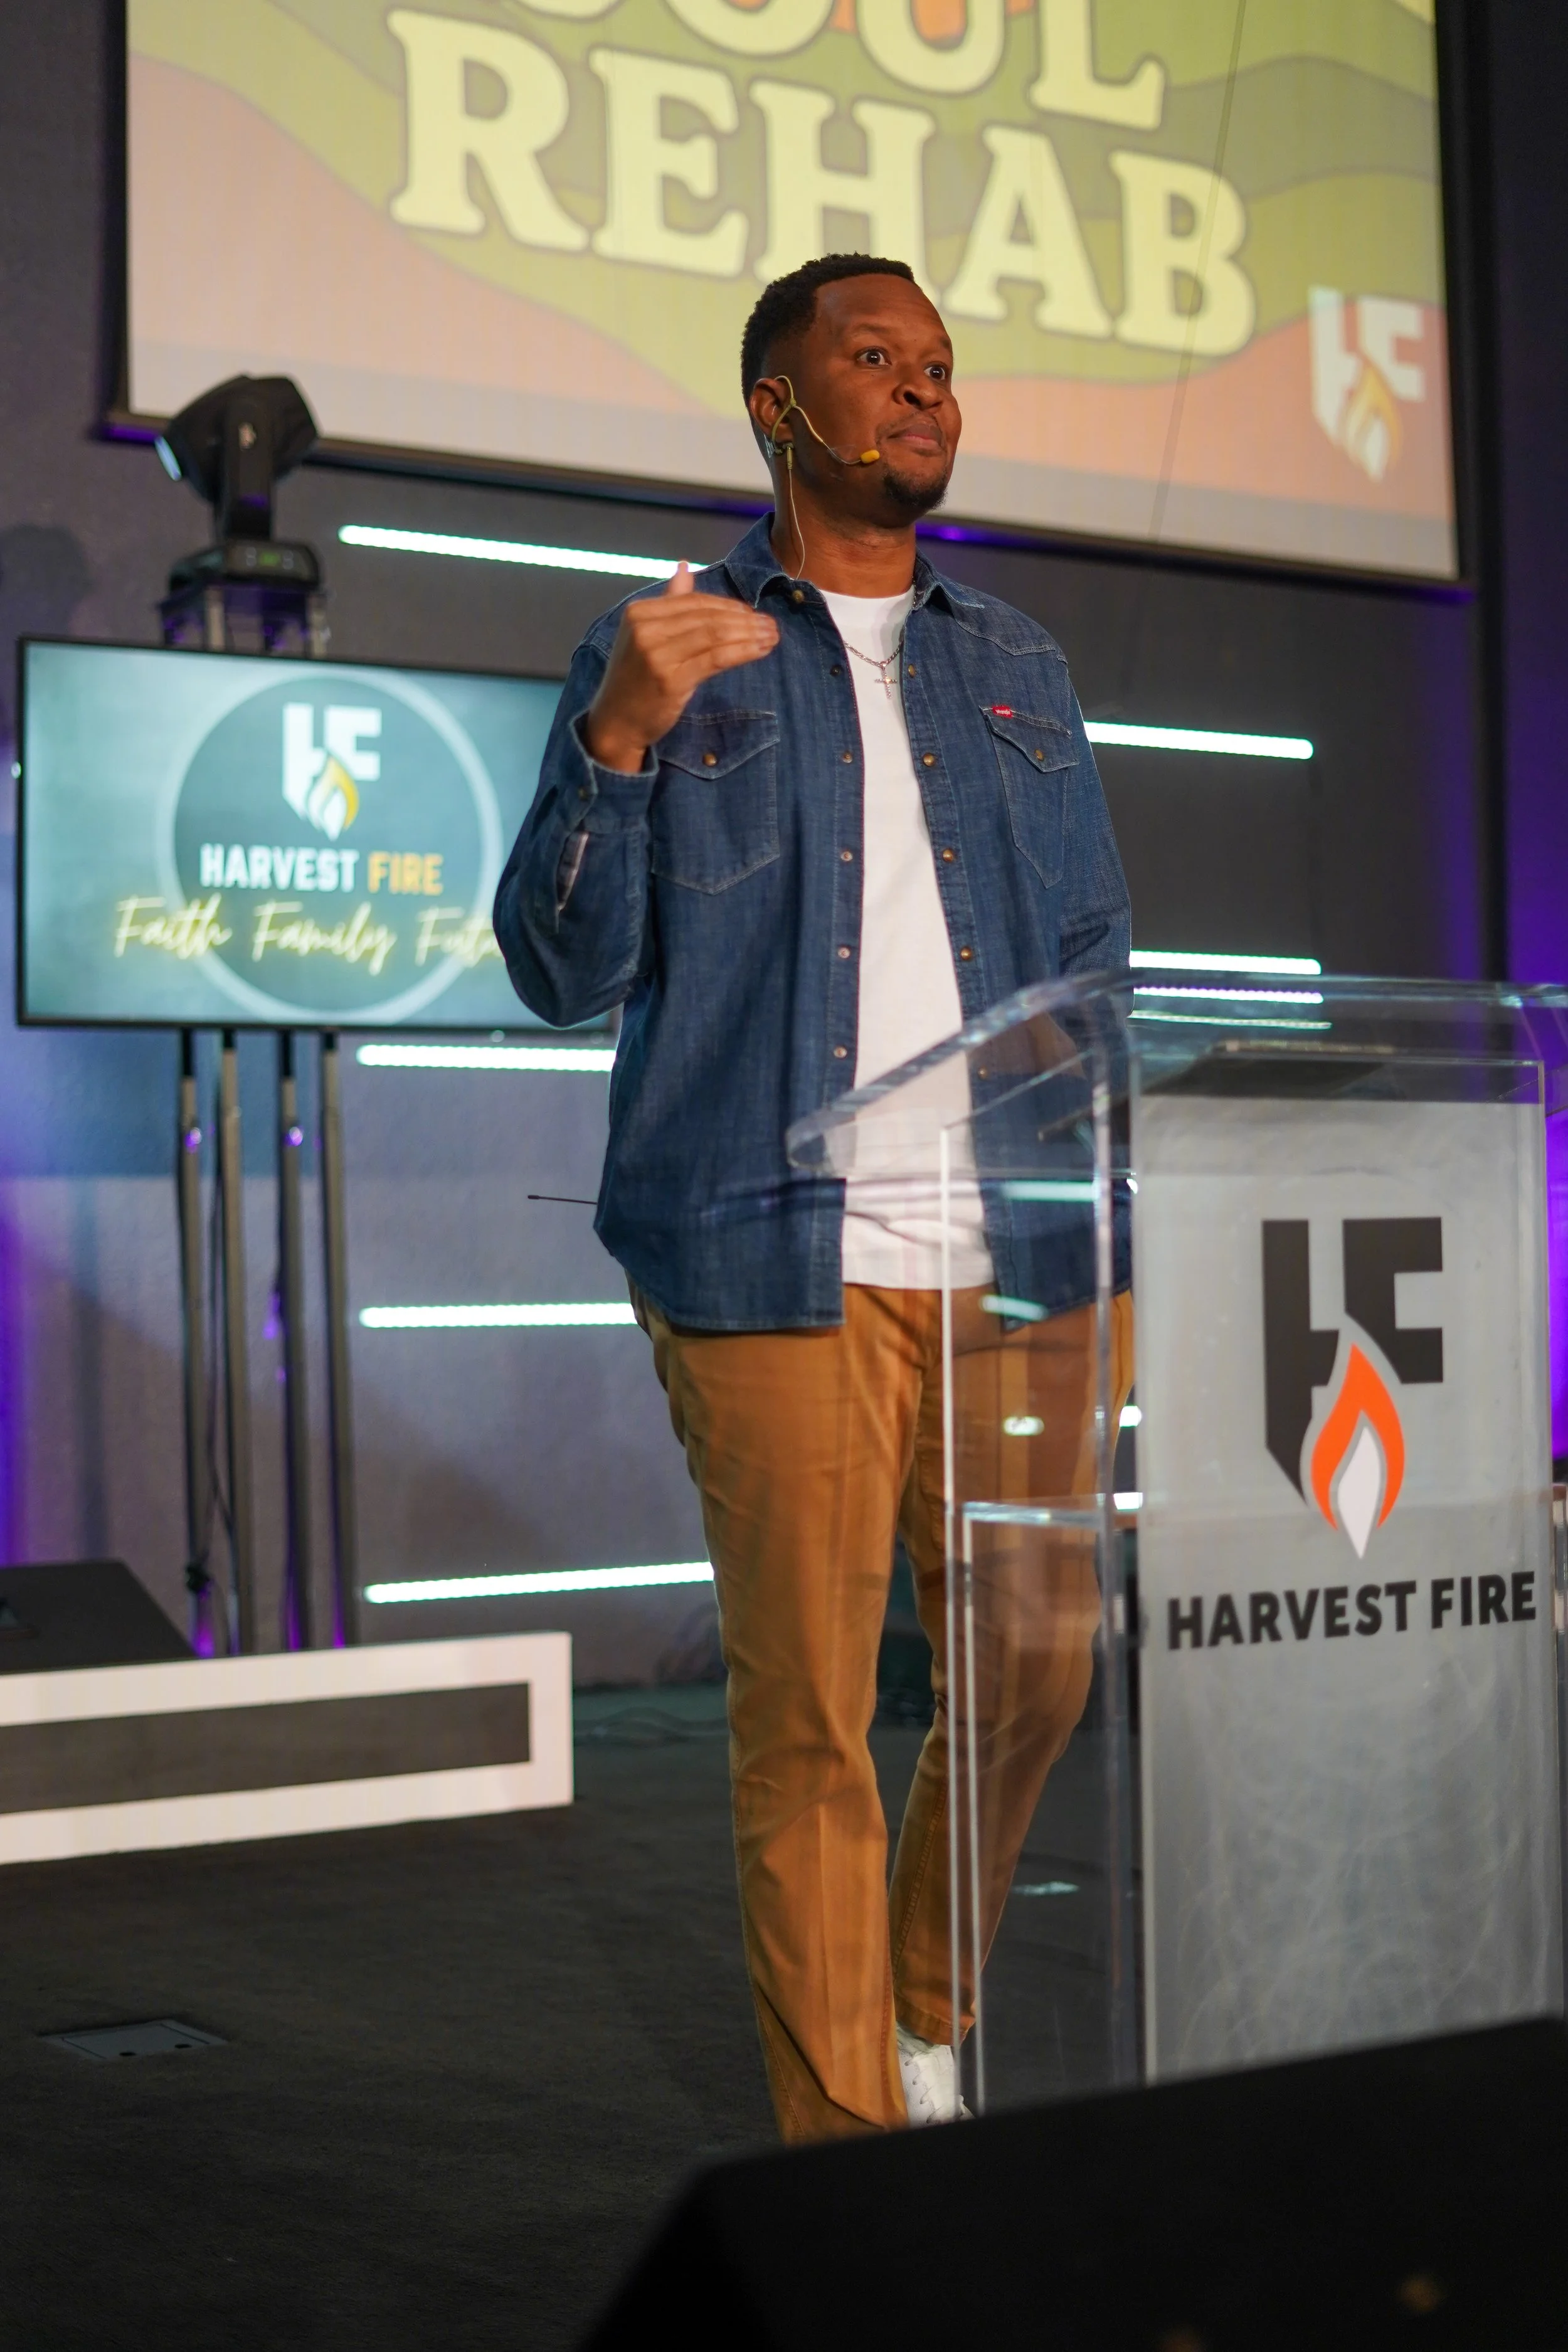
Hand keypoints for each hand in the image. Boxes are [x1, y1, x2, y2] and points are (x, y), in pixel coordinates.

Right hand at [583, 563, 778, 772]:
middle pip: (707, 617)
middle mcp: (646, 629)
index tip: (752, 613)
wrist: (616, 722)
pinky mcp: (671, 680)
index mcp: (640, 613)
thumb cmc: (635, 681)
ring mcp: (657, 654)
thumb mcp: (645, 636)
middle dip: (744, 619)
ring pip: (715, 635)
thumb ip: (669, 603)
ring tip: (771, 636)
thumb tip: (684, 567)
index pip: (694, 601)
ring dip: (749, 634)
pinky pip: (716, 658)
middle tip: (771, 624)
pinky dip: (743, 651)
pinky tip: (760, 651)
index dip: (727, 605)